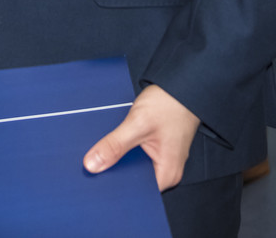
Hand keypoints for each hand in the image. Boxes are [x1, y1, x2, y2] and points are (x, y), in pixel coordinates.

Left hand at [83, 84, 200, 190]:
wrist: (183, 84)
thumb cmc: (171, 104)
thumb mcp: (138, 124)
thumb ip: (115, 145)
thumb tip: (92, 164)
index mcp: (166, 174)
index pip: (135, 192)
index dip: (114, 186)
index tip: (95, 178)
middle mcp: (166, 170)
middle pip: (133, 180)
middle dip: (114, 171)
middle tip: (94, 160)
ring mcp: (162, 159)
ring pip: (133, 166)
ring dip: (119, 158)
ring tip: (104, 149)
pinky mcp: (157, 148)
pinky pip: (136, 155)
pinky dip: (125, 149)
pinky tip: (115, 142)